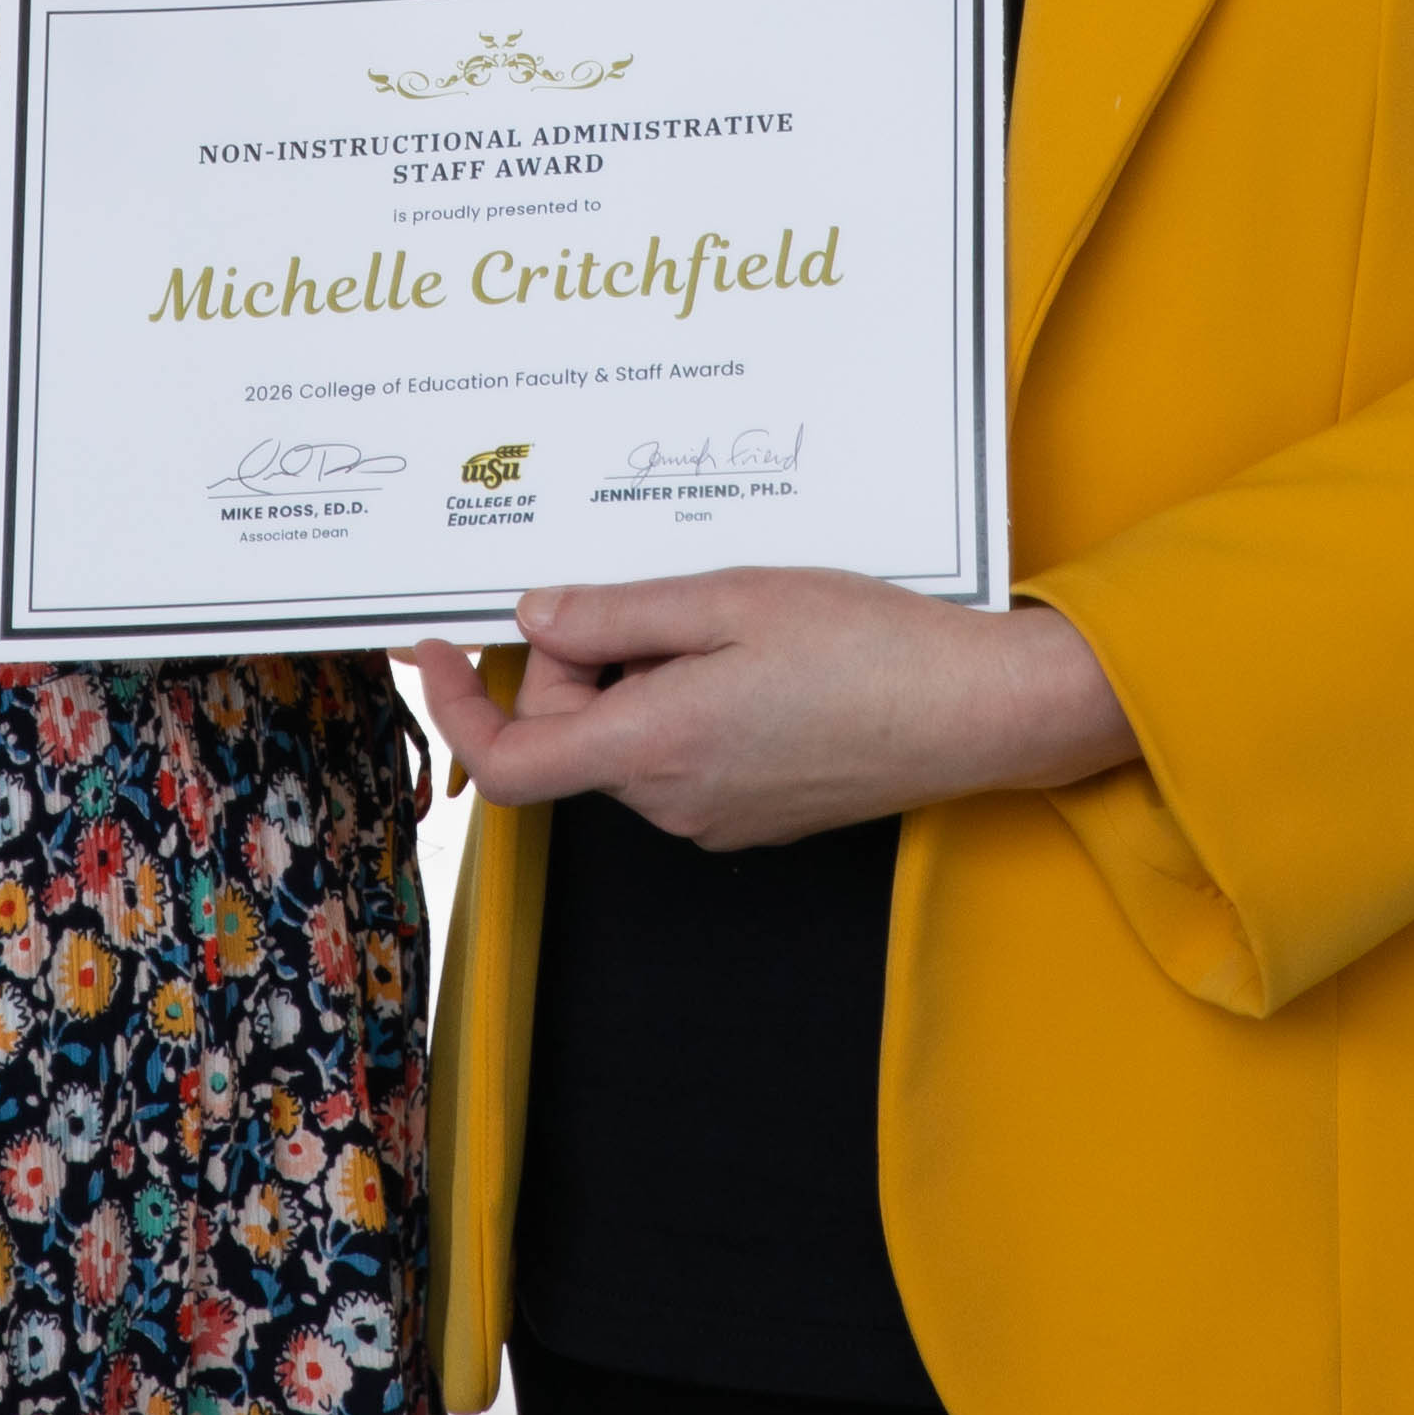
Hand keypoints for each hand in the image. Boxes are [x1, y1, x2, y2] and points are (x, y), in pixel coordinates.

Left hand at [402, 572, 1138, 850]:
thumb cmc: (866, 649)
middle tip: (649, 597)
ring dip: (639, 679)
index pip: (510, 762)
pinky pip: (679, 758)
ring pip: (627, 743)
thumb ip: (616, 616)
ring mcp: (714, 817)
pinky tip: (754, 660)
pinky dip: (682, 704)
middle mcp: (673, 800)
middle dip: (581, 661)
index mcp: (654, 746)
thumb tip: (532, 621)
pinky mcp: (752, 816)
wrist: (973, 713)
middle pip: (573, 736)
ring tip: (722, 622)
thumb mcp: (727, 601)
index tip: (439, 652)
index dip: (458, 709)